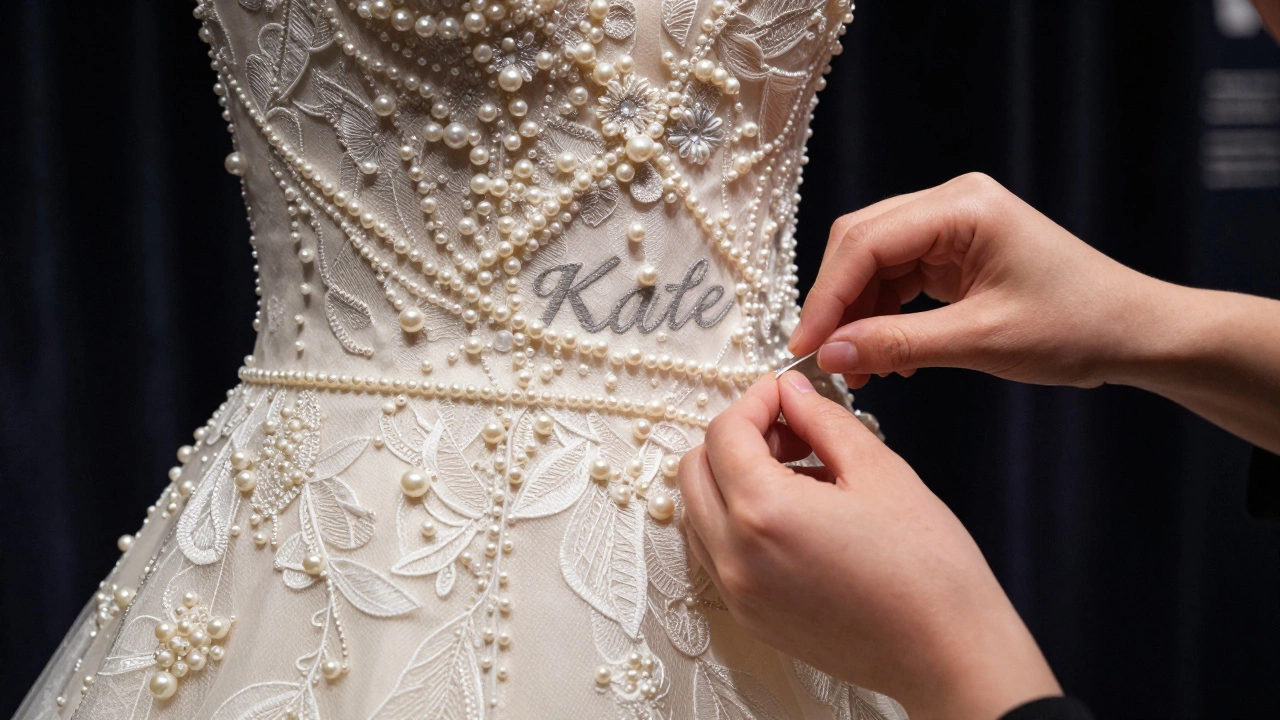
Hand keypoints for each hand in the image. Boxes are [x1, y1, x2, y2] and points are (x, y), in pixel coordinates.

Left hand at [679, 371, 1061, 719]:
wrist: (946, 652)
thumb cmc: (926, 568)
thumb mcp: (878, 470)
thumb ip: (822, 419)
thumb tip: (791, 392)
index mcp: (763, 511)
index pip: (725, 432)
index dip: (755, 400)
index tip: (785, 392)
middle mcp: (735, 555)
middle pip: (695, 469)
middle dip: (736, 437)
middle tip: (791, 431)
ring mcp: (737, 591)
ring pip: (698, 511)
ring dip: (731, 479)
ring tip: (796, 473)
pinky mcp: (749, 615)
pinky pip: (716, 551)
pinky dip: (736, 520)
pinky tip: (792, 515)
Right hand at [788, 172, 1279, 453]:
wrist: (1136, 332)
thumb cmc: (1076, 328)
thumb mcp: (981, 340)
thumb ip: (898, 344)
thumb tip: (830, 355)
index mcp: (962, 207)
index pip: (866, 243)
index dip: (827, 297)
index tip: (805, 348)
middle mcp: (951, 204)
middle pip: (861, 243)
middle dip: (837, 303)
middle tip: (823, 359)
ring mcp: (953, 225)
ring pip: (874, 264)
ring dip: (858, 314)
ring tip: (860, 369)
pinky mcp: (956, 250)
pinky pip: (898, 278)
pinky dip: (883, 316)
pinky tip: (888, 358)